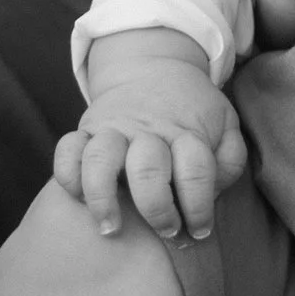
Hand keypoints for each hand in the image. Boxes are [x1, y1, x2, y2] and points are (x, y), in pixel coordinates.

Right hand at [56, 38, 248, 239]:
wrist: (153, 65)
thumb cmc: (192, 108)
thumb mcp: (225, 124)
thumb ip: (229, 159)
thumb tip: (212, 193)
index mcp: (185, 130)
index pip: (196, 169)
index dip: (200, 207)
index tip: (200, 230)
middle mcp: (147, 129)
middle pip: (148, 169)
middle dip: (157, 208)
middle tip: (166, 230)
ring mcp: (112, 128)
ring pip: (99, 158)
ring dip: (103, 197)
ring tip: (111, 228)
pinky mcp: (84, 129)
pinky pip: (66, 151)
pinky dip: (67, 176)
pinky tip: (78, 198)